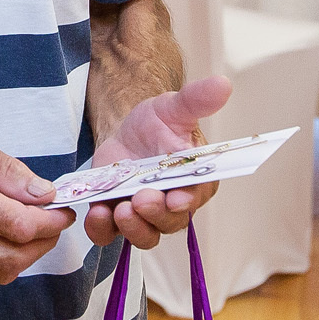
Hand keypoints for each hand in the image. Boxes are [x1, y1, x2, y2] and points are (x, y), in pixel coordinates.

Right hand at [0, 111, 73, 283]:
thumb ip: (8, 170)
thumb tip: (43, 193)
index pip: (21, 226)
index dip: (52, 221)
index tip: (64, 208)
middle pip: (15, 257)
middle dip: (45, 241)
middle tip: (55, 219)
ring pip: (0, 271)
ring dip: (27, 255)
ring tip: (35, 228)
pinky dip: (3, 260)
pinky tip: (7, 235)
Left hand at [82, 75, 231, 250]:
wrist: (126, 130)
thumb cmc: (158, 122)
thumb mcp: (174, 107)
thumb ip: (197, 100)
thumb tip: (223, 84)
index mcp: (196, 181)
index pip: (196, 196)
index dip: (187, 201)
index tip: (176, 198)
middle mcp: (174, 205)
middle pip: (170, 222)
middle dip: (156, 214)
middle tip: (141, 200)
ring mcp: (145, 215)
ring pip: (144, 235)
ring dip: (132, 228)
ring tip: (118, 209)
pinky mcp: (116, 217)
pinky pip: (109, 234)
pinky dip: (101, 229)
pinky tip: (96, 212)